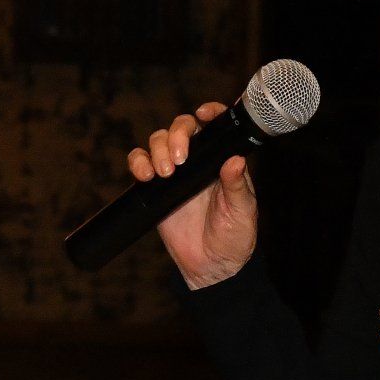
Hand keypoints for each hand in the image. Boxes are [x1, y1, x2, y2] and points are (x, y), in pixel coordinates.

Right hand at [125, 102, 257, 289]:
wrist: (210, 266)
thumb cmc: (233, 238)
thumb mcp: (241, 211)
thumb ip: (237, 186)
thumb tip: (236, 160)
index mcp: (221, 161)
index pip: (214, 127)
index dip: (209, 112)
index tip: (204, 113)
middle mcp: (198, 161)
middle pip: (182, 127)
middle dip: (177, 135)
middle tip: (179, 160)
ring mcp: (175, 173)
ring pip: (158, 141)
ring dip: (157, 149)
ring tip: (165, 173)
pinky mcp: (155, 188)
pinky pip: (140, 164)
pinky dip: (138, 163)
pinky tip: (145, 176)